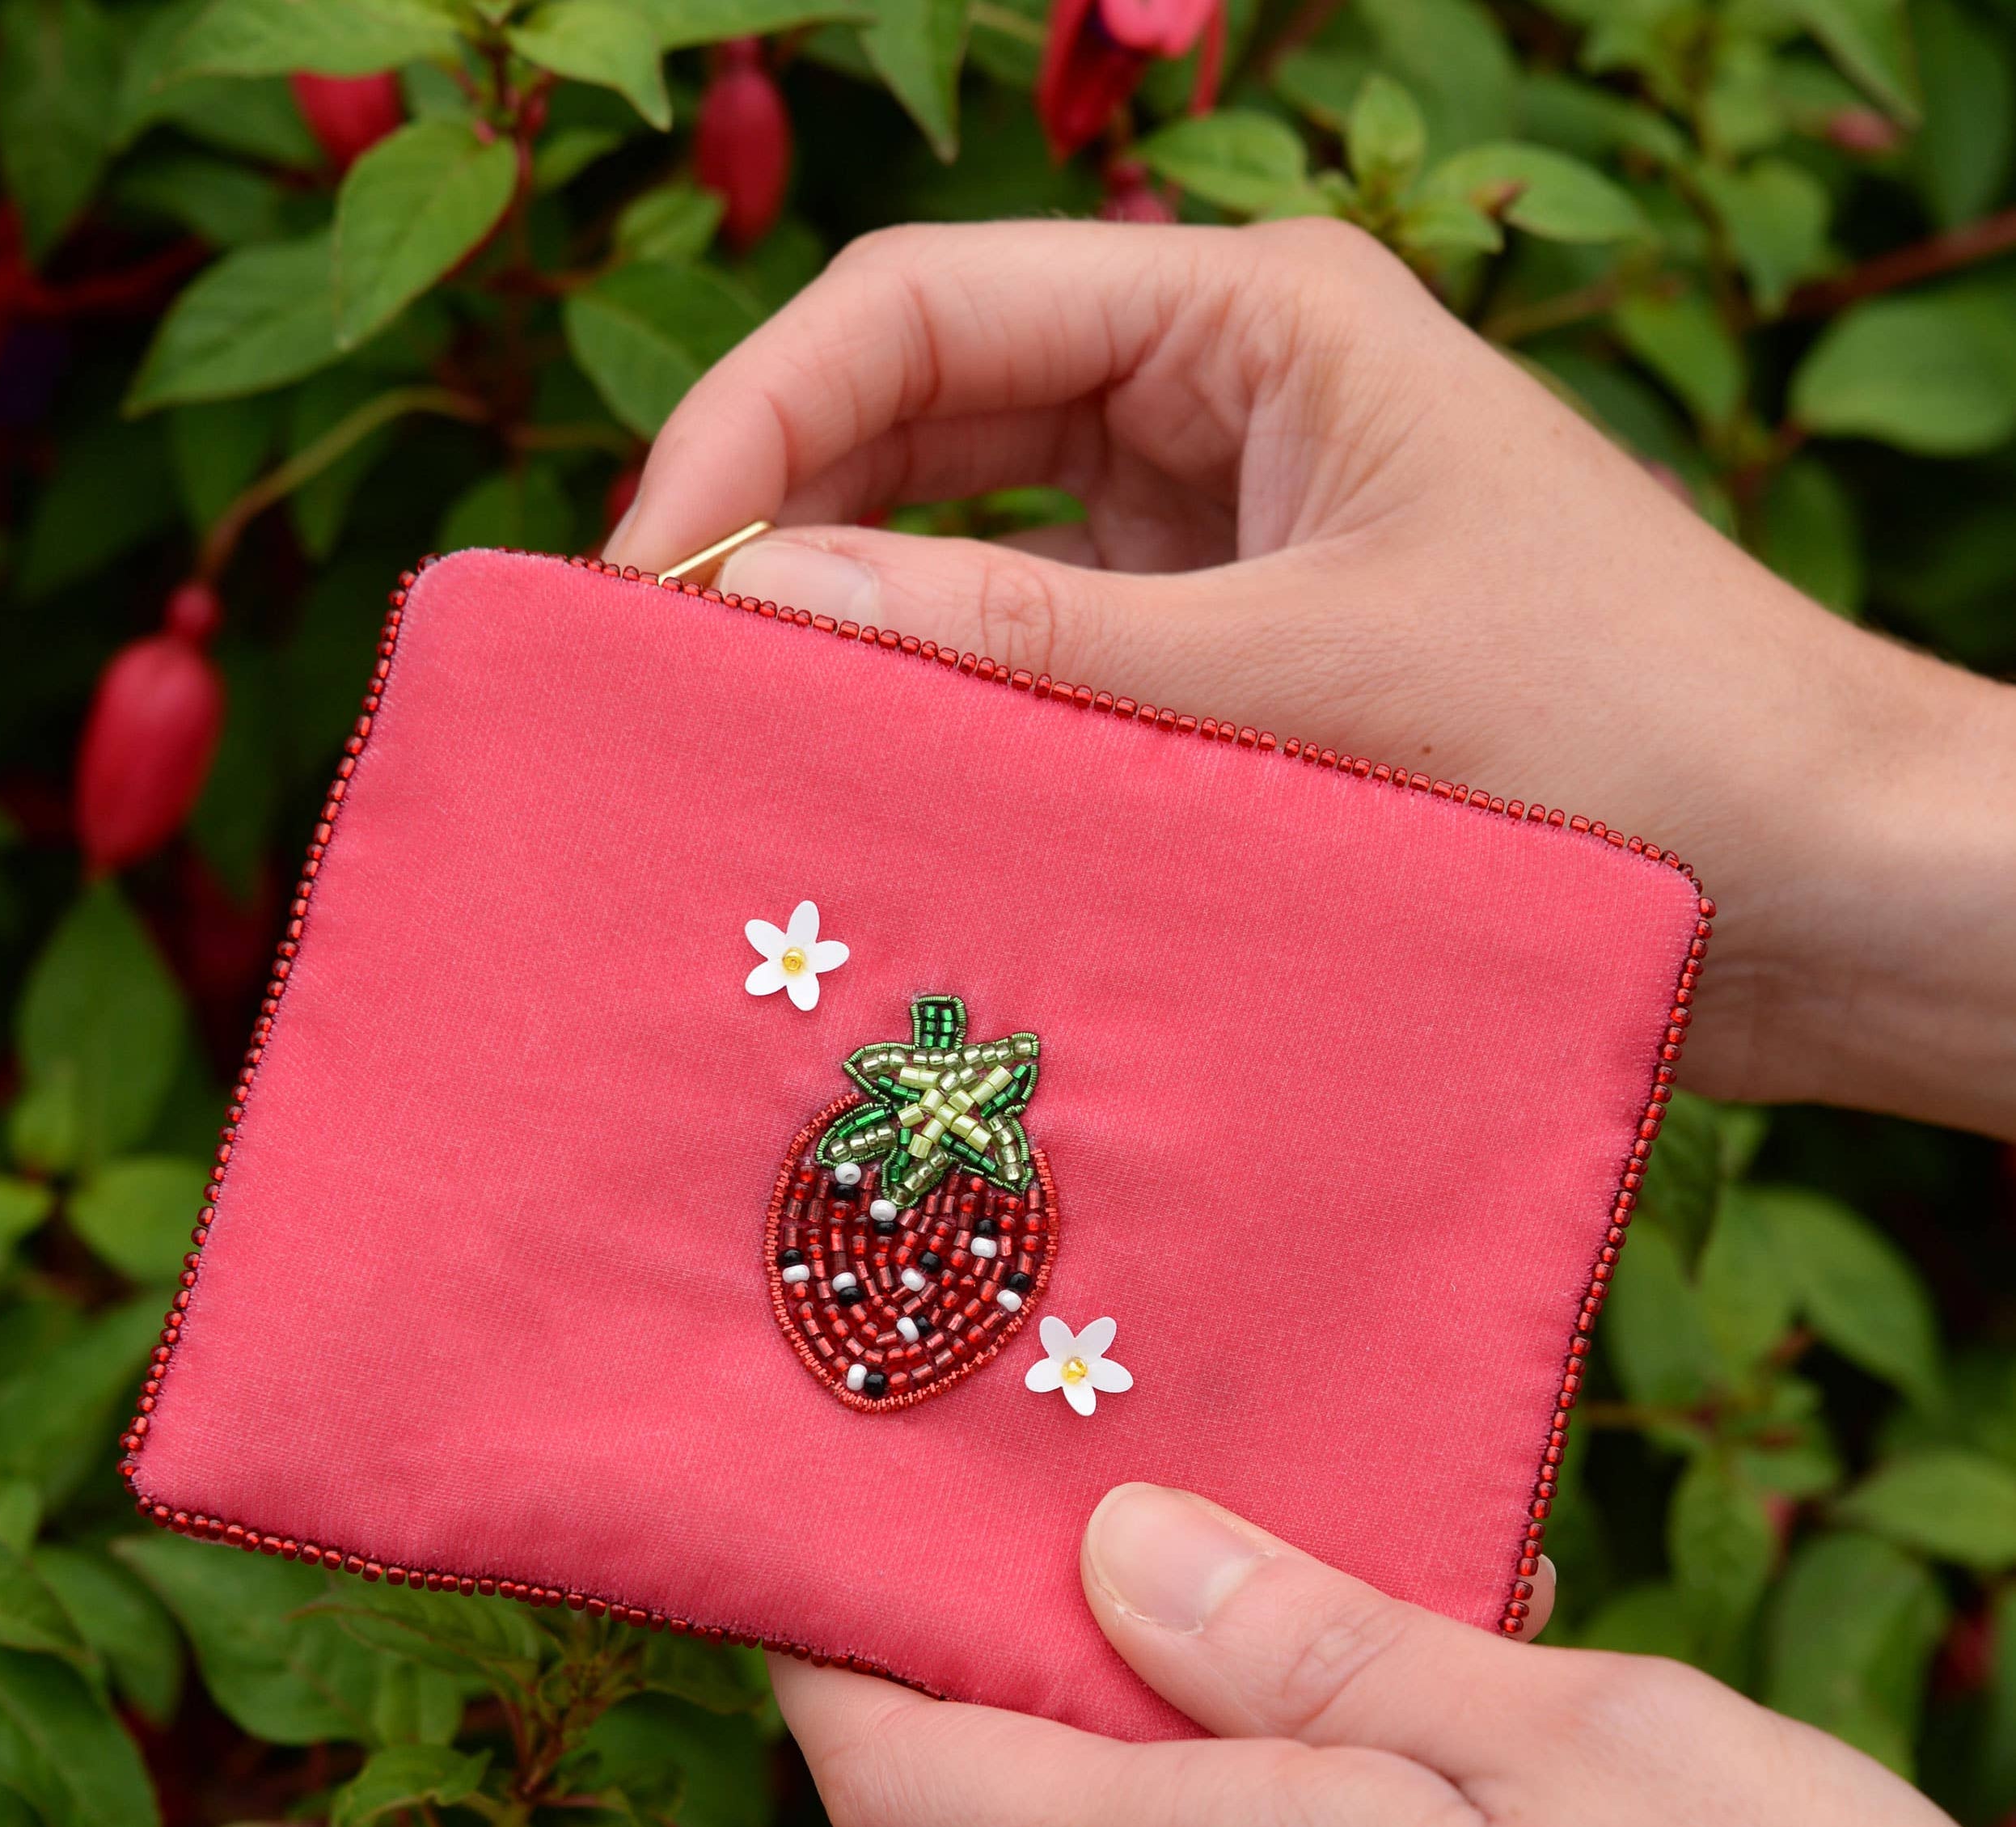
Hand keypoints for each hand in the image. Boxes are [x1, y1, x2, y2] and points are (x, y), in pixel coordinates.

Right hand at [604, 218, 2015, 1138]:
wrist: (1809, 885)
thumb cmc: (1616, 733)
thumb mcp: (1293, 676)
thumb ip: (1019, 637)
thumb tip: (760, 600)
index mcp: (1248, 315)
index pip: (924, 309)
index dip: (756, 423)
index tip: (648, 575)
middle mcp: (1218, 401)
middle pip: (924, 417)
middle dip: (784, 525)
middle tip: (663, 679)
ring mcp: (1218, 537)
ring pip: (971, 550)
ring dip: (863, 633)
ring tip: (747, 745)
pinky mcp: (1230, 661)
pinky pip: (1045, 664)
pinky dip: (960, 716)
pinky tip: (885, 792)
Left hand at [770, 1483, 2015, 1826]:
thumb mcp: (1564, 1752)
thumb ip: (1320, 1655)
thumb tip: (1116, 1554)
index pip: (908, 1782)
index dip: (817, 1654)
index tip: (782, 1519)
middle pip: (1027, 1766)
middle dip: (1025, 1603)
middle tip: (1056, 1417)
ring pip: (1159, 1781)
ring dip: (1181, 1638)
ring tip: (1245, 1478)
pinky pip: (1265, 1823)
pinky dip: (1282, 1709)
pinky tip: (1391, 1617)